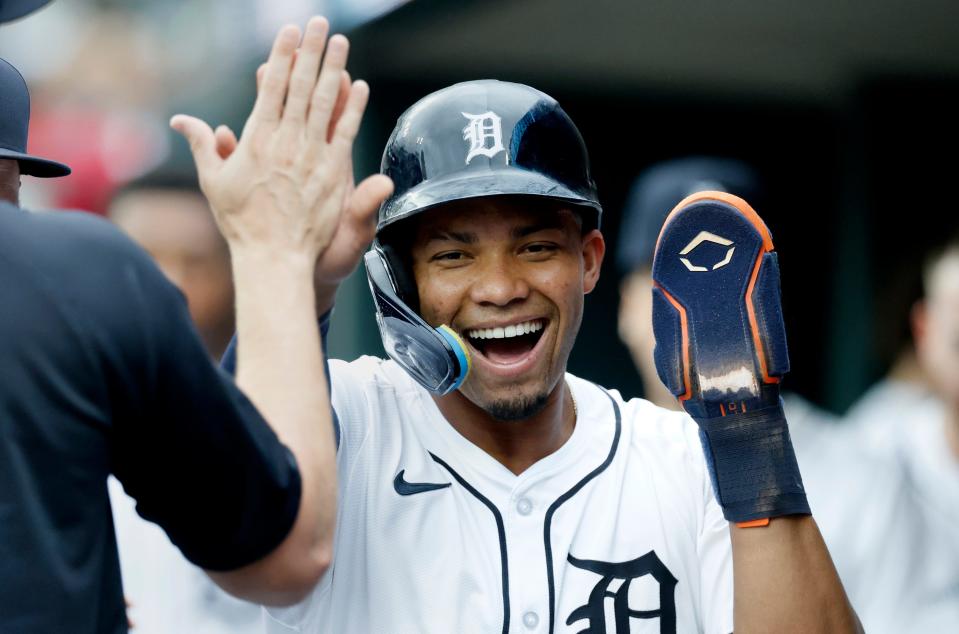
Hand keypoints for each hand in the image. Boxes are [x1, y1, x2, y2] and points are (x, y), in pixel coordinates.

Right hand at [171, 17, 391, 269]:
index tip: (289, 31)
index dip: (283, 56)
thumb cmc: (241, 223)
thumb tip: (181, 121)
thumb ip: (203, 146)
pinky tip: (359, 86)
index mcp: (257, 140)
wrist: (273, 257)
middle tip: (319, 22)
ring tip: (341, 42)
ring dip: (334, 69)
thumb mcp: (214, 183)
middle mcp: (287, 143)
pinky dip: (351, 109)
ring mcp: (312, 156)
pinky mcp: (333, 173)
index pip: (273, 88)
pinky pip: (345, 134)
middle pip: (302, 87)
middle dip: (311, 51)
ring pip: (325, 103)